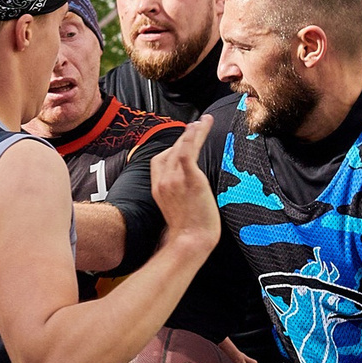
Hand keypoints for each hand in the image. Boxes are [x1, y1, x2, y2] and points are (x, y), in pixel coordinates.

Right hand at [148, 120, 217, 252]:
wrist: (190, 241)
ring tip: (203, 121)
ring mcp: (175, 179)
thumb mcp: (174, 212)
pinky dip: (192, 137)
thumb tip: (186, 194)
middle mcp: (163, 181)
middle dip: (184, 137)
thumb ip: (176, 198)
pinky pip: (188, 151)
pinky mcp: (189, 178)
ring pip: (181, 148)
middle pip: (170, 151)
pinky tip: (198, 126)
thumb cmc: (187, 233)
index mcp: (158, 189)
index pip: (160, 161)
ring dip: (193, 132)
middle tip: (196, 126)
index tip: (183, 142)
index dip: (172, 149)